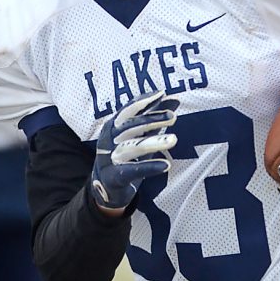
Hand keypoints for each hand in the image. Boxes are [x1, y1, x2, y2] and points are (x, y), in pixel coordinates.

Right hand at [90, 90, 179, 212]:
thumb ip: (154, 118)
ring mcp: (109, 158)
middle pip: (130, 126)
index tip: (162, 94)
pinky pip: (132, 170)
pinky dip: (149, 167)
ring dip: (153, 142)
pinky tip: (165, 165)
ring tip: (173, 139)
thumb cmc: (124, 155)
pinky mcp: (114, 176)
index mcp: (112, 126)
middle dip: (151, 120)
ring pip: (132, 147)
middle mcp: (108, 139)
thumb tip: (174, 99)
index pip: (128, 110)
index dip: (144, 101)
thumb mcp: (139, 136)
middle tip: (172, 117)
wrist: (105, 186)